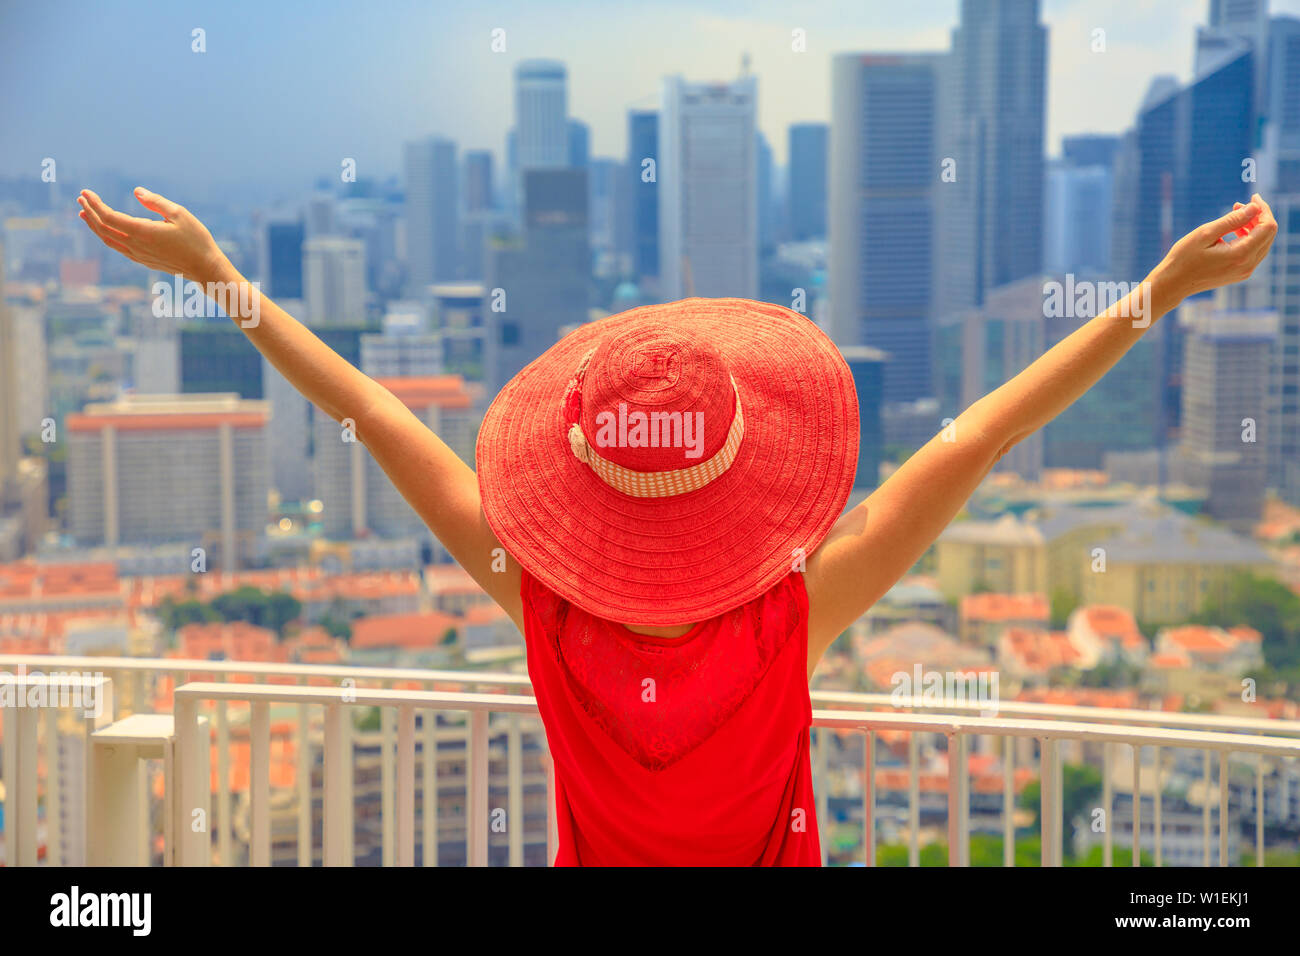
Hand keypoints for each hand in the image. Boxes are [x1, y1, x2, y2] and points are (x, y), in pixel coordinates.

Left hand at [77, 187, 231, 283]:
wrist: (205, 268)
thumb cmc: (197, 240)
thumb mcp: (179, 214)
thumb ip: (155, 202)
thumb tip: (136, 191)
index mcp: (142, 232)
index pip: (109, 217)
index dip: (95, 204)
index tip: (85, 192)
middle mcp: (136, 246)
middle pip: (103, 229)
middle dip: (89, 212)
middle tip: (80, 198)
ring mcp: (138, 256)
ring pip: (108, 240)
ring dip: (94, 226)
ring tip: (84, 214)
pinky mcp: (143, 261)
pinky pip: (118, 248)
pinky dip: (106, 236)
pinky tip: (105, 231)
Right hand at [1155, 193, 1276, 300]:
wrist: (1173, 283)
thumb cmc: (1184, 258)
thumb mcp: (1205, 234)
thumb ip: (1232, 220)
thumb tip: (1254, 207)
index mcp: (1240, 255)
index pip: (1267, 227)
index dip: (1263, 209)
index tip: (1252, 198)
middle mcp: (1247, 265)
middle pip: (1268, 234)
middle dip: (1259, 216)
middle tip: (1238, 205)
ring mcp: (1245, 271)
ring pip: (1263, 242)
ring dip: (1254, 226)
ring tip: (1235, 214)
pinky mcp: (1240, 273)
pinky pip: (1254, 251)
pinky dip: (1249, 237)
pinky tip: (1235, 230)